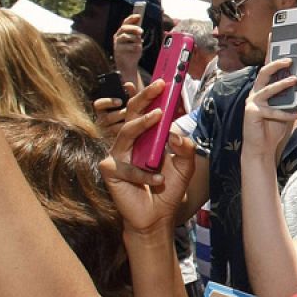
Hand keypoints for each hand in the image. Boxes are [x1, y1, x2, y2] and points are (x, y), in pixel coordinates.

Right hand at [99, 80, 196, 215]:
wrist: (157, 215)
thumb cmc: (168, 188)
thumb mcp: (184, 165)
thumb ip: (185, 148)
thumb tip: (174, 132)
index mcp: (145, 137)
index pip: (145, 111)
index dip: (152, 96)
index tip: (165, 81)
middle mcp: (130, 142)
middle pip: (131, 113)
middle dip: (144, 97)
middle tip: (159, 86)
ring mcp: (118, 155)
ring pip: (126, 133)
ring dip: (143, 125)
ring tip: (159, 117)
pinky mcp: (110, 170)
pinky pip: (127, 167)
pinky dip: (145, 174)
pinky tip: (158, 180)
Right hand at [112, 11, 143, 78]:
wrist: (128, 64)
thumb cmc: (132, 51)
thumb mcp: (136, 40)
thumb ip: (137, 33)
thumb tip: (140, 23)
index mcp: (122, 32)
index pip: (125, 22)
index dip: (131, 18)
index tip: (139, 15)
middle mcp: (118, 36)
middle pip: (124, 28)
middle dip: (133, 28)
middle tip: (141, 31)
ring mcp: (117, 43)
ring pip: (124, 36)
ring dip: (134, 38)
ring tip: (139, 42)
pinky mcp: (118, 51)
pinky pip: (126, 46)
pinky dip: (133, 46)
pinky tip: (137, 48)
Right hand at [241, 59, 296, 155]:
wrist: (261, 147)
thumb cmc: (272, 127)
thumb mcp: (284, 108)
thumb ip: (289, 97)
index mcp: (262, 89)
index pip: (267, 68)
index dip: (271, 54)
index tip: (277, 38)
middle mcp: (255, 93)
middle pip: (264, 72)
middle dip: (276, 64)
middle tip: (290, 60)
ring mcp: (252, 103)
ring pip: (268, 89)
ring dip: (282, 84)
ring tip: (295, 79)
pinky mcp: (252, 113)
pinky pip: (272, 111)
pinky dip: (285, 113)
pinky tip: (296, 114)